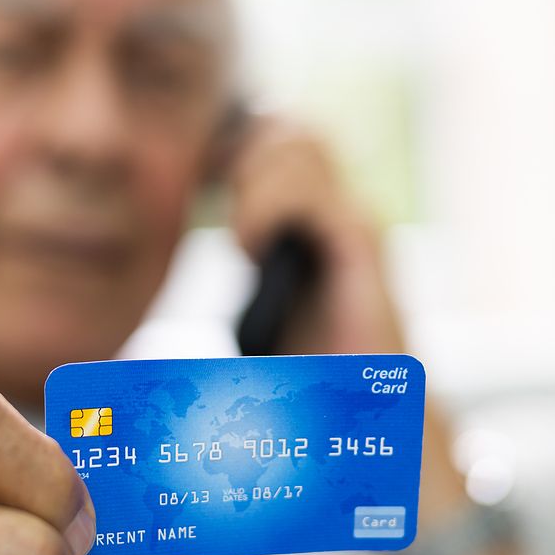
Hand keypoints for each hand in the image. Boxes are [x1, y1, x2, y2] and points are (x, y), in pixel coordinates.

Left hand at [228, 116, 467, 526]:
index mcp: (320, 218)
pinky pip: (312, 192)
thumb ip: (244, 272)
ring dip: (253, 180)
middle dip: (243, 155)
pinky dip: (267, 209)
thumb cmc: (316, 381)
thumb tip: (179, 266)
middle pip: (290, 125)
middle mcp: (344, 208)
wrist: (375, 428)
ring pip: (299, 139)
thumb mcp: (263, 312)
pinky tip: (248, 252)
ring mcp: (356, 223)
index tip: (202, 180)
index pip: (279, 133)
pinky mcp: (362, 249)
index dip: (236, 142)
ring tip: (241, 243)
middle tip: (223, 214)